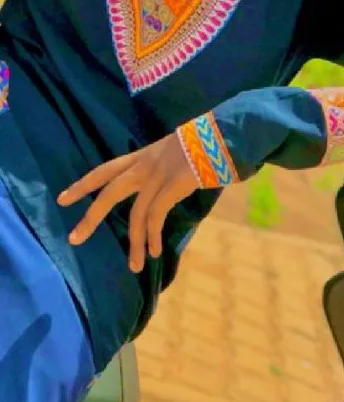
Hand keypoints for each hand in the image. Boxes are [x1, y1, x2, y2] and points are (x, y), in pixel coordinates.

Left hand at [57, 133, 197, 271]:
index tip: (63, 199)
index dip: (83, 184)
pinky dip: (152, 237)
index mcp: (142, 156)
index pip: (104, 170)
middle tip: (74, 238)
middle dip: (91, 217)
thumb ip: (162, 166)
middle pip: (109, 192)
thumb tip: (161, 184)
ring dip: (133, 243)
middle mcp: (144, 165)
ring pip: (135, 215)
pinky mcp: (172, 187)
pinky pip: (155, 218)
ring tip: (133, 267)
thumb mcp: (173, 151)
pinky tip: (153, 252)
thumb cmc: (203, 144)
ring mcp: (157, 176)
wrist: (222, 135)